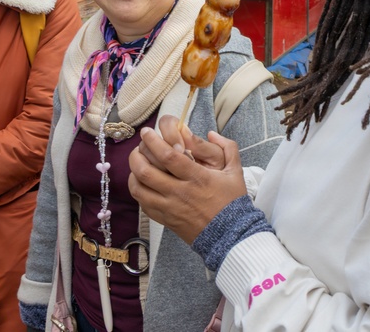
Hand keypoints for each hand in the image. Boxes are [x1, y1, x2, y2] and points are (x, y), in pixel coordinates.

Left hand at [129, 125, 246, 242]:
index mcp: (196, 178)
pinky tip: (141, 182)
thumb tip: (212, 133)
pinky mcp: (165, 219)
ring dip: (133, 173)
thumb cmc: (231, 202)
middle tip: (138, 146)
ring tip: (137, 163)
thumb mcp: (236, 172)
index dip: (153, 142)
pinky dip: (138, 191)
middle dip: (137, 155)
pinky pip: (143, 204)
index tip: (147, 132)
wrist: (230, 235)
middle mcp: (180, 192)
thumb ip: (228, 147)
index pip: (168, 156)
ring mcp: (170, 208)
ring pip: (139, 189)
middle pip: (146, 171)